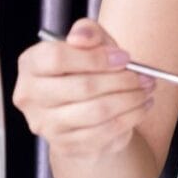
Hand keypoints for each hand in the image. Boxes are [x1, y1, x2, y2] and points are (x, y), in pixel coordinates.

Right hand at [12, 18, 154, 157]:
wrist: (87, 109)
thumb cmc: (89, 69)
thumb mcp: (91, 43)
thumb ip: (88, 32)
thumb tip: (82, 36)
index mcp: (31, 64)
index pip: (56, 58)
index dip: (95, 58)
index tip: (124, 58)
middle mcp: (30, 96)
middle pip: (82, 87)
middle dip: (122, 80)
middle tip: (146, 76)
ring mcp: (46, 124)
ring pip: (97, 111)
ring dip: (131, 99)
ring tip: (147, 89)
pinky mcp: (66, 145)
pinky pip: (105, 132)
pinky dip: (131, 117)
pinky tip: (142, 106)